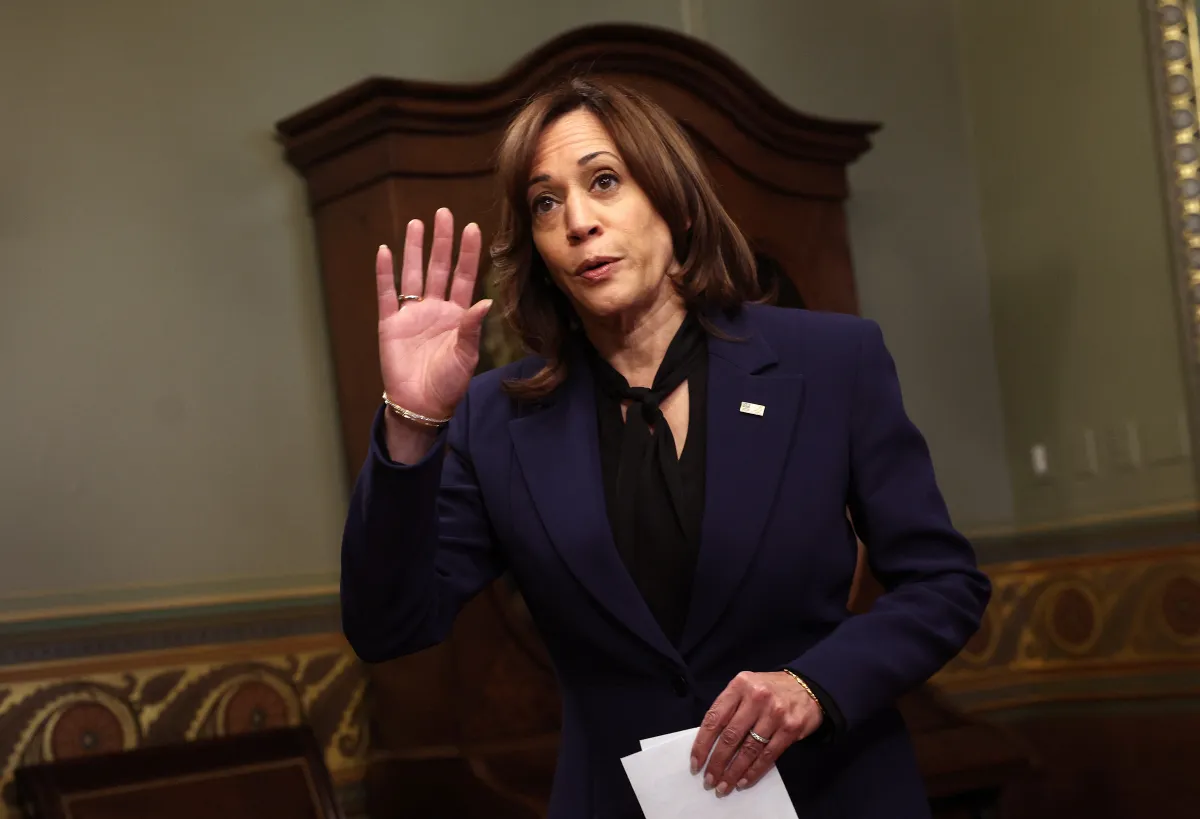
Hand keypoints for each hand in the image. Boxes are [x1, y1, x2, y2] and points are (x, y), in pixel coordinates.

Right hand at [376, 208, 491, 421]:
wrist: (421, 405)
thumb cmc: (449, 384)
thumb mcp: (466, 356)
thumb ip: (472, 328)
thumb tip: (485, 301)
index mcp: (458, 316)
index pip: (465, 277)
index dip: (469, 253)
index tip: (472, 228)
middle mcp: (436, 309)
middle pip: (439, 268)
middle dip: (442, 241)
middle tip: (443, 214)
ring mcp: (412, 315)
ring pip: (413, 274)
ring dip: (414, 250)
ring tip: (417, 224)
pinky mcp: (390, 324)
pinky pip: (387, 294)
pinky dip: (385, 274)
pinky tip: (385, 251)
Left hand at [689, 671, 822, 795]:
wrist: (806, 687)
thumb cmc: (769, 690)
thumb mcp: (745, 687)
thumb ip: (729, 708)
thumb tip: (708, 742)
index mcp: (739, 685)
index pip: (714, 718)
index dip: (702, 744)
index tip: (695, 763)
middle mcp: (756, 698)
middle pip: (730, 737)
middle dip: (717, 763)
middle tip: (709, 780)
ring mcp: (775, 713)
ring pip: (748, 750)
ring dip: (733, 772)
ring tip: (724, 786)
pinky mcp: (790, 729)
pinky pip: (768, 756)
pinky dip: (753, 772)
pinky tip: (743, 781)